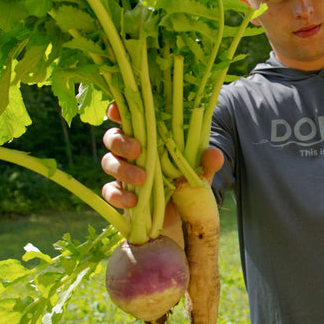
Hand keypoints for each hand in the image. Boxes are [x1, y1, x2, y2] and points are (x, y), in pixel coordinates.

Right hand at [100, 104, 223, 210]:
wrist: (183, 212)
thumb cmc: (188, 180)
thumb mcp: (201, 171)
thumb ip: (206, 162)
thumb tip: (214, 155)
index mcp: (147, 135)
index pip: (127, 116)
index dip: (117, 110)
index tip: (118, 111)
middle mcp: (130, 149)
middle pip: (112, 137)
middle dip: (121, 142)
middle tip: (138, 150)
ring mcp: (122, 170)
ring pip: (108, 162)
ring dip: (122, 169)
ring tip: (142, 179)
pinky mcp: (120, 193)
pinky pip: (109, 191)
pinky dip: (118, 195)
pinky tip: (133, 201)